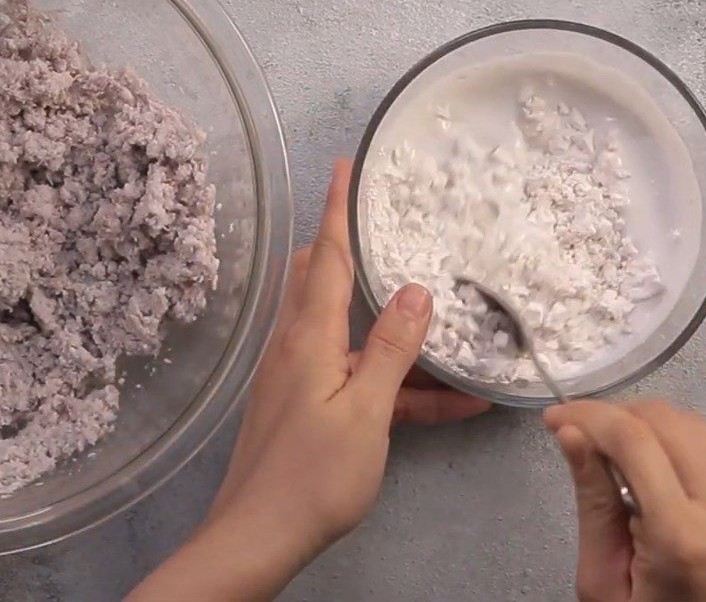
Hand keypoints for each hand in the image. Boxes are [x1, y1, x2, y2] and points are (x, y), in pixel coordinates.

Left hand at [127, 160, 489, 601]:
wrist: (257, 539)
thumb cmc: (314, 474)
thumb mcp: (365, 411)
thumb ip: (390, 349)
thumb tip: (416, 290)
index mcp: (308, 334)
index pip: (324, 255)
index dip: (336, 208)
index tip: (344, 166)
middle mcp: (299, 343)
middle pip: (324, 279)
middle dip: (354, 251)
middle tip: (392, 230)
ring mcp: (301, 374)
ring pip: (349, 330)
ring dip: (393, 329)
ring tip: (446, 324)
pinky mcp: (307, 404)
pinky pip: (355, 376)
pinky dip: (394, 380)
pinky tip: (448, 400)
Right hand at [545, 399, 705, 601]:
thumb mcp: (605, 583)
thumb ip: (593, 503)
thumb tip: (570, 433)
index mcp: (683, 535)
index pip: (632, 439)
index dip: (587, 415)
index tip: (553, 417)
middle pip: (661, 419)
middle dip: (612, 415)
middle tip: (578, 435)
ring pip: (687, 420)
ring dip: (641, 422)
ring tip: (612, 450)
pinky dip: (671, 438)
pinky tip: (650, 463)